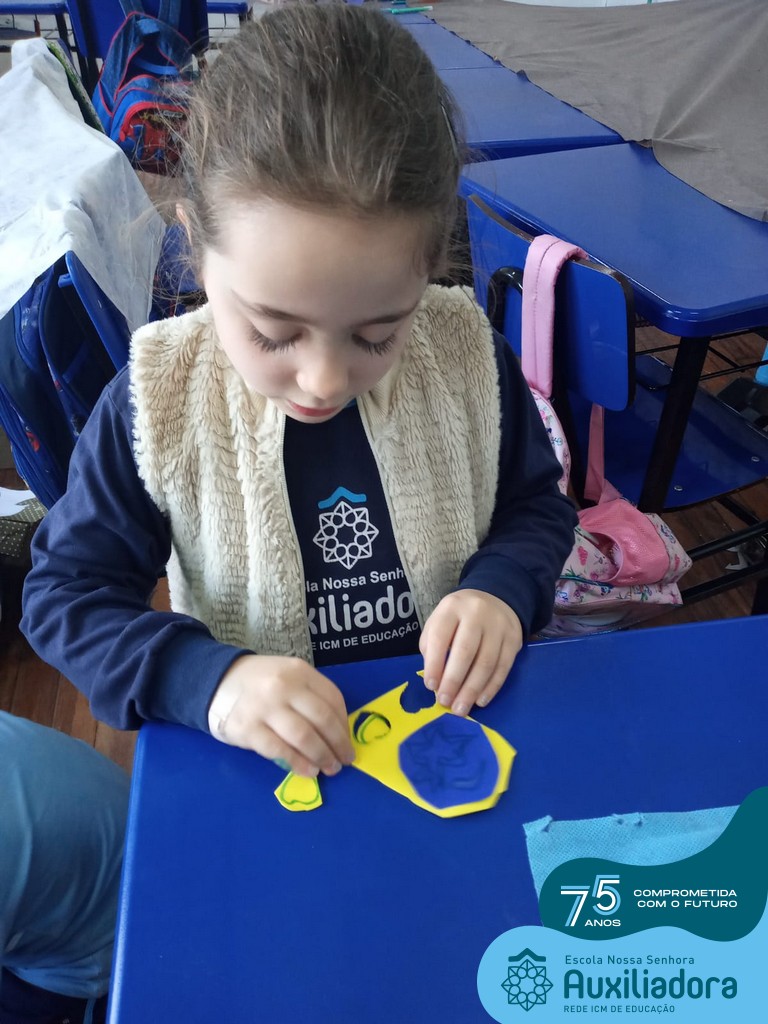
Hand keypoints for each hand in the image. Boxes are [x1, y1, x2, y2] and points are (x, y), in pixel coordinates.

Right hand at [207, 655, 354, 777]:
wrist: (216, 682)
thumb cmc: (260, 683)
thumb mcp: (288, 676)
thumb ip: (310, 697)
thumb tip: (337, 732)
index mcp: (299, 671)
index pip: (333, 699)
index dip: (344, 724)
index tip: (347, 741)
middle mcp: (284, 686)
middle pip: (322, 719)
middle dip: (338, 744)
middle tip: (344, 760)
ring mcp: (265, 707)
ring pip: (304, 736)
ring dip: (321, 756)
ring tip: (329, 768)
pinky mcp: (248, 728)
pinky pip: (279, 750)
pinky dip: (298, 763)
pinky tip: (308, 771)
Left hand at [420, 589, 522, 715]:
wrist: (496, 599)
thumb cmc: (459, 617)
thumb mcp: (440, 621)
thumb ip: (431, 646)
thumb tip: (434, 680)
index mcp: (452, 607)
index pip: (441, 636)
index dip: (435, 664)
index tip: (430, 686)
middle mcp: (477, 613)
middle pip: (465, 651)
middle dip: (453, 681)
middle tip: (445, 702)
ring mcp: (498, 626)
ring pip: (486, 662)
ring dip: (472, 690)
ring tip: (461, 708)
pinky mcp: (514, 639)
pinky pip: (503, 667)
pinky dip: (491, 687)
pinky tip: (480, 700)